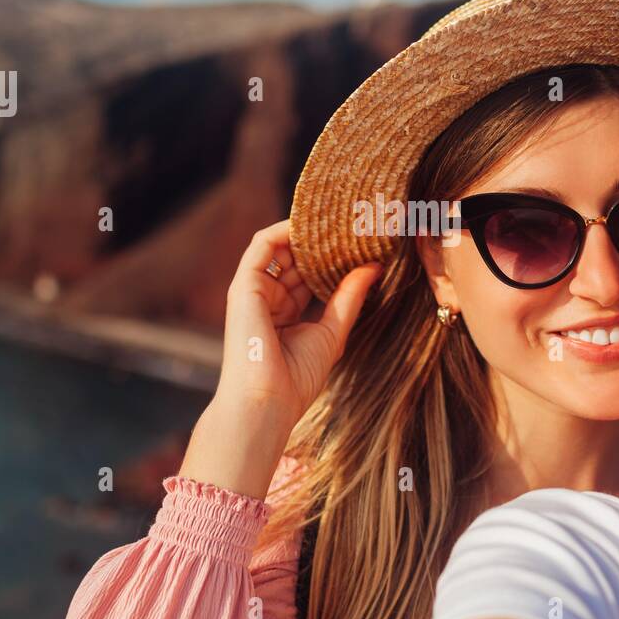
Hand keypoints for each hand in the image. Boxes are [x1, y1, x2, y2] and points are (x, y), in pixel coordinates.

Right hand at [180, 220, 381, 497]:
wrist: (266, 402)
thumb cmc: (296, 379)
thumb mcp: (332, 332)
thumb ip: (349, 298)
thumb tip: (374, 267)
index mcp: (286, 314)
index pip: (309, 276)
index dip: (333, 259)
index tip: (362, 244)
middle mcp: (268, 299)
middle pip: (296, 259)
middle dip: (323, 242)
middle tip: (356, 223)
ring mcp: (254, 291)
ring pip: (281, 247)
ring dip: (307, 232)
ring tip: (339, 217)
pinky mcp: (244, 284)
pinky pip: (262, 244)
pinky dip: (285, 230)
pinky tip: (310, 223)